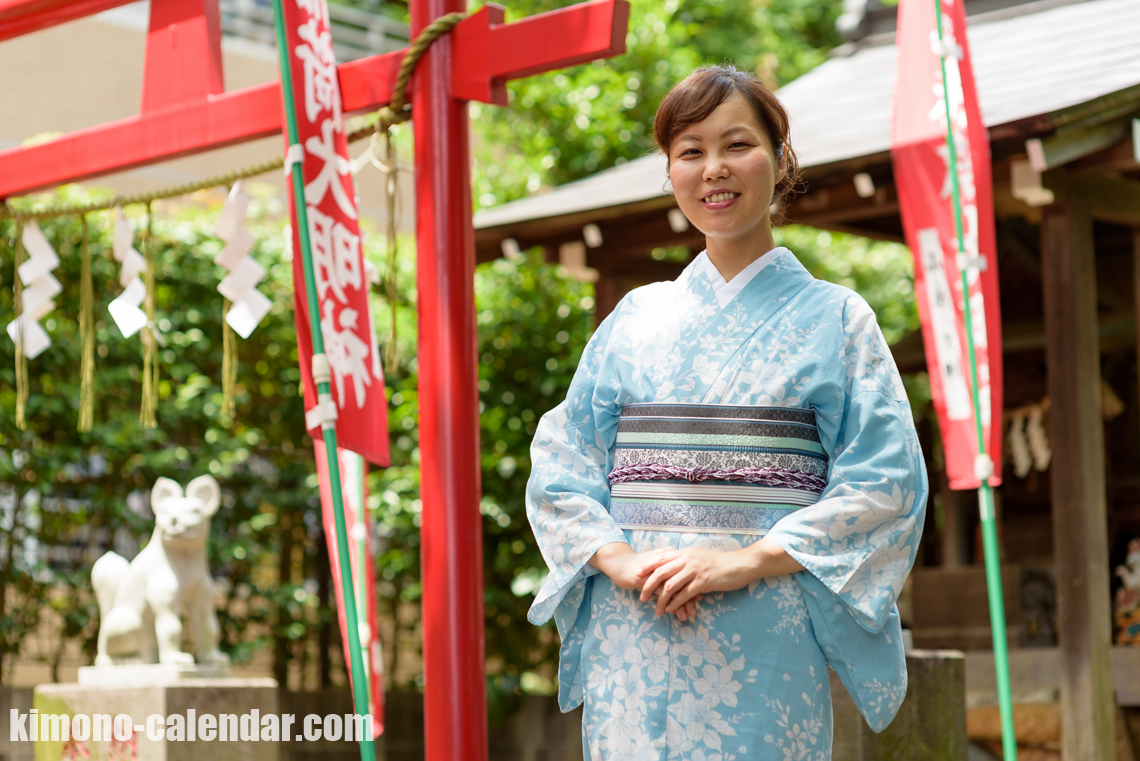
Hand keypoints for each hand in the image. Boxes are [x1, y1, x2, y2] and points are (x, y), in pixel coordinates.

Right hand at [589, 543, 701, 620]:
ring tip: (686, 616)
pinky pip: (659, 592)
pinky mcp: (645, 579)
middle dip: (690, 598)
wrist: (619, 562)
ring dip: (680, 604)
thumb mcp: (656, 561)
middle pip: (682, 581)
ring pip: (672, 588)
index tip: (701, 598)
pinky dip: (666, 603)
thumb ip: (671, 563)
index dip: (695, 585)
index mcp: (669, 557)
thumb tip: (686, 574)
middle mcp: (664, 563)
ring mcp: (655, 571)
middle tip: (695, 612)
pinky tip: (669, 612)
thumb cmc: (639, 565)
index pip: (686, 572)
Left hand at [639, 539, 803, 616]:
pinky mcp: (703, 582)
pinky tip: (671, 610)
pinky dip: (676, 604)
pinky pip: (684, 595)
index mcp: (685, 553)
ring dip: (661, 600)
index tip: (636, 576)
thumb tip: (674, 569)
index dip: (647, 568)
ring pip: (670, 586)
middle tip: (641, 597)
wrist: (740, 564)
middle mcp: (687, 559)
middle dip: (648, 586)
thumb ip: (686, 561)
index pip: (660, 559)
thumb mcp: (700, 558)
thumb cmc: (721, 563)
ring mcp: (695, 570)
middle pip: (660, 573)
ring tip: (656, 610)